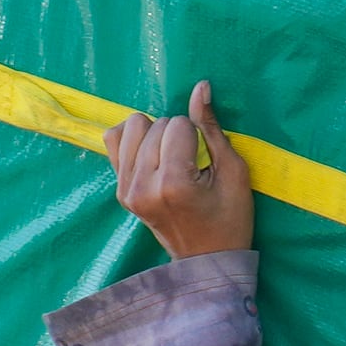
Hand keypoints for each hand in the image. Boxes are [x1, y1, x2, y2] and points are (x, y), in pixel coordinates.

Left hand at [109, 82, 255, 259]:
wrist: (208, 260)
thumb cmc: (230, 217)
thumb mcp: (233, 172)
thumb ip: (211, 127)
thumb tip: (200, 85)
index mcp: (173, 184)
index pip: (178, 125)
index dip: (196, 134)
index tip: (204, 159)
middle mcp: (142, 187)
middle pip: (155, 124)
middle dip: (175, 134)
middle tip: (190, 163)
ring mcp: (126, 191)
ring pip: (131, 127)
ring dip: (153, 134)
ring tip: (170, 158)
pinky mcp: (119, 192)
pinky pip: (113, 142)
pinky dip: (132, 140)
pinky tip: (150, 156)